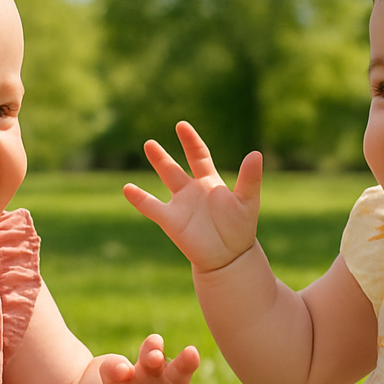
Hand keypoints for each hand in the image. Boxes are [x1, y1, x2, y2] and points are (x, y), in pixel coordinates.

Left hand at [101, 334, 221, 383]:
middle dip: (186, 361)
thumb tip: (122, 369)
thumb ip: (113, 370)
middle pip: (181, 367)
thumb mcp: (113, 380)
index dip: (152, 349)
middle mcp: (172, 378)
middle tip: (191, 353)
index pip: (153, 350)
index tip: (152, 353)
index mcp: (152, 363)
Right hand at [123, 121, 262, 272]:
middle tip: (150, 142)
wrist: (230, 257)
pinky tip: (127, 189)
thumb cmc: (241, 228)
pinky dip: (139, 199)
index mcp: (210, 182)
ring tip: (147, 147)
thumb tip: (256, 154)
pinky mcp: (171, 221)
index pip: (198, 155)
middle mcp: (193, 190)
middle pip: (175, 166)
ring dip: (157, 163)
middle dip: (163, 155)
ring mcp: (180, 204)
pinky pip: (151, 207)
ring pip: (165, 179)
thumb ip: (250, 178)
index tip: (181, 126)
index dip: (190, 141)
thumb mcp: (248, 201)